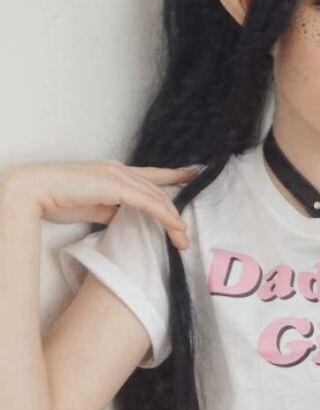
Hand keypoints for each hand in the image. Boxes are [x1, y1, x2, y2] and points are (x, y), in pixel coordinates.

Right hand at [2, 159, 199, 248]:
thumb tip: (123, 220)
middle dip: (175, 212)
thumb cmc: (58, 199)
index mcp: (114, 172)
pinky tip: (176, 227)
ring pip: (156, 197)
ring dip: (172, 220)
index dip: (173, 175)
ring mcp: (118, 175)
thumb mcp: (93, 207)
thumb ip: (111, 211)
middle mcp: (120, 169)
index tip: (192, 175)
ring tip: (182, 240)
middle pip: (158, 191)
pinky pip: (148, 203)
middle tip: (185, 235)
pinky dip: (165, 215)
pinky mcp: (115, 186)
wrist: (37, 190)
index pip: (150, 174)